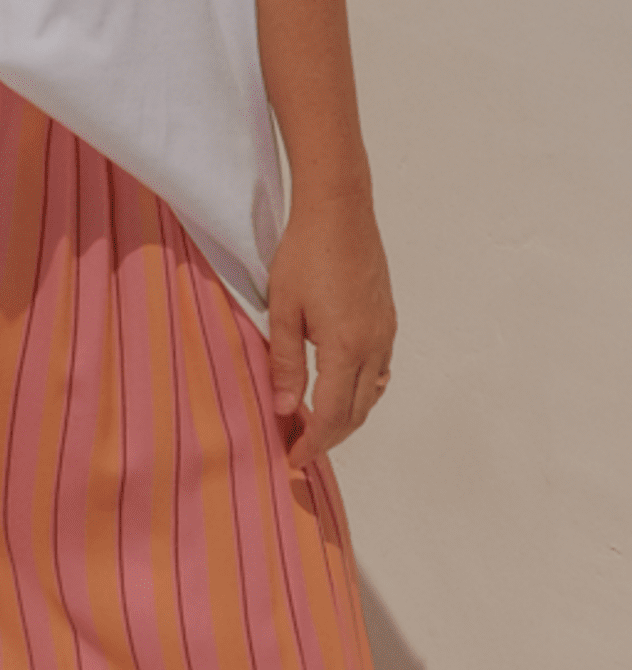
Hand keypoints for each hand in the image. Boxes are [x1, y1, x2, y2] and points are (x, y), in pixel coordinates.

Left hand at [266, 191, 395, 469]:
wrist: (340, 210)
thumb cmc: (304, 252)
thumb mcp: (283, 308)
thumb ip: (286, 361)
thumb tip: (286, 408)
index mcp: (345, 347)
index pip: (332, 415)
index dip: (313, 443)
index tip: (294, 459)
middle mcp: (373, 346)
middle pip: (356, 412)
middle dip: (330, 437)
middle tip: (301, 448)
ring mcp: (385, 332)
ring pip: (371, 393)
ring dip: (347, 416)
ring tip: (317, 424)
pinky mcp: (386, 318)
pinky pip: (379, 370)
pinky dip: (362, 391)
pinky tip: (342, 388)